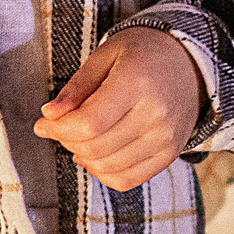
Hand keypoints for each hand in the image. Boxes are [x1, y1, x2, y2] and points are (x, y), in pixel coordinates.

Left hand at [37, 29, 203, 191]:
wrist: (189, 63)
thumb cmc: (144, 53)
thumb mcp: (106, 55)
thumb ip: (76, 87)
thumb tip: (49, 115)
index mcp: (137, 83)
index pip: (88, 123)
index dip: (57, 128)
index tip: (43, 122)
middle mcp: (155, 115)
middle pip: (95, 147)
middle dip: (66, 141)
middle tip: (58, 127)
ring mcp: (165, 139)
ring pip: (108, 168)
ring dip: (82, 157)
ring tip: (78, 138)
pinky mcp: (169, 154)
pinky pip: (127, 179)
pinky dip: (103, 173)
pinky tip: (95, 155)